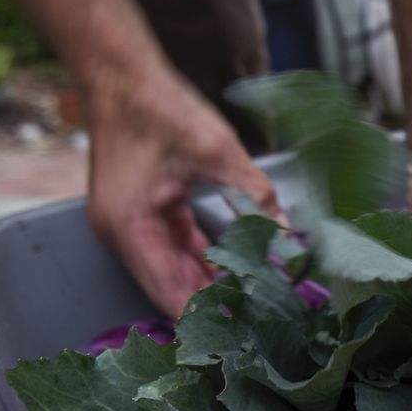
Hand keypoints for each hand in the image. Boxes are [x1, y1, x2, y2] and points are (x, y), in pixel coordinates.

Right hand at [85, 66, 284, 318]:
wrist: (122, 73)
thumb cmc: (157, 106)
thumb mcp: (214, 150)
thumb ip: (253, 194)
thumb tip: (289, 236)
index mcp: (128, 228)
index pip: (168, 292)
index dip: (205, 318)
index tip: (239, 337)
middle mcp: (123, 235)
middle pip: (172, 287)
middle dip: (214, 306)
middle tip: (259, 324)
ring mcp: (132, 225)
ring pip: (176, 269)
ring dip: (212, 284)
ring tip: (256, 304)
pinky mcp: (145, 212)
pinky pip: (178, 247)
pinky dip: (206, 259)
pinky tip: (239, 273)